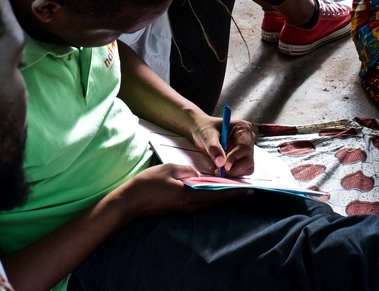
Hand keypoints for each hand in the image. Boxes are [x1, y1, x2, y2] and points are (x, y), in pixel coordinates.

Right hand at [117, 163, 251, 218]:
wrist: (129, 202)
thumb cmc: (147, 184)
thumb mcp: (169, 169)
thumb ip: (186, 170)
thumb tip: (198, 173)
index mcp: (189, 195)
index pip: (217, 193)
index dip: (234, 191)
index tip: (249, 189)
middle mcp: (190, 206)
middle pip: (215, 200)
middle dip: (231, 194)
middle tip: (247, 190)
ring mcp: (184, 210)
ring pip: (208, 203)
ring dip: (220, 196)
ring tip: (233, 189)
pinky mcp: (178, 210)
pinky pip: (199, 203)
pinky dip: (209, 197)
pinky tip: (212, 192)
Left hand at [191, 115, 255, 176]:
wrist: (201, 131)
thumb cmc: (205, 128)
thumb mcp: (207, 135)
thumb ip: (214, 148)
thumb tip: (221, 162)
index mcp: (243, 128)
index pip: (245, 147)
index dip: (236, 157)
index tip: (224, 166)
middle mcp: (248, 139)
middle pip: (248, 159)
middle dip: (234, 168)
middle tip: (219, 171)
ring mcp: (246, 149)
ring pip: (247, 166)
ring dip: (233, 172)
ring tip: (218, 169)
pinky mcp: (242, 158)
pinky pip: (243, 170)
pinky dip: (233, 173)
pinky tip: (221, 169)